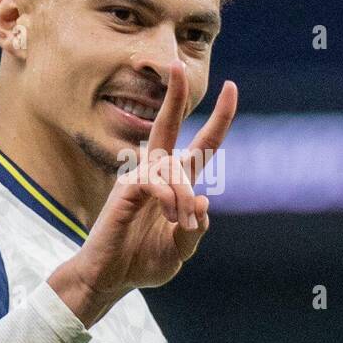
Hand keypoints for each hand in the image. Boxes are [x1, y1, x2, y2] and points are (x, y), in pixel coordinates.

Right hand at [49, 63, 236, 326]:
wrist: (111, 278)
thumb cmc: (144, 261)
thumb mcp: (180, 249)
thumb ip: (194, 230)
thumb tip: (204, 200)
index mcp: (177, 183)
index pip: (203, 144)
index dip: (219, 119)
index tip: (231, 89)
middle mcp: (158, 173)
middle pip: (168, 125)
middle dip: (175, 96)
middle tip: (177, 64)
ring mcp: (139, 179)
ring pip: (172, 170)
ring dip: (183, 197)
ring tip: (182, 223)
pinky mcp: (125, 190)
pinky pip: (153, 182)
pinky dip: (168, 198)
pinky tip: (171, 214)